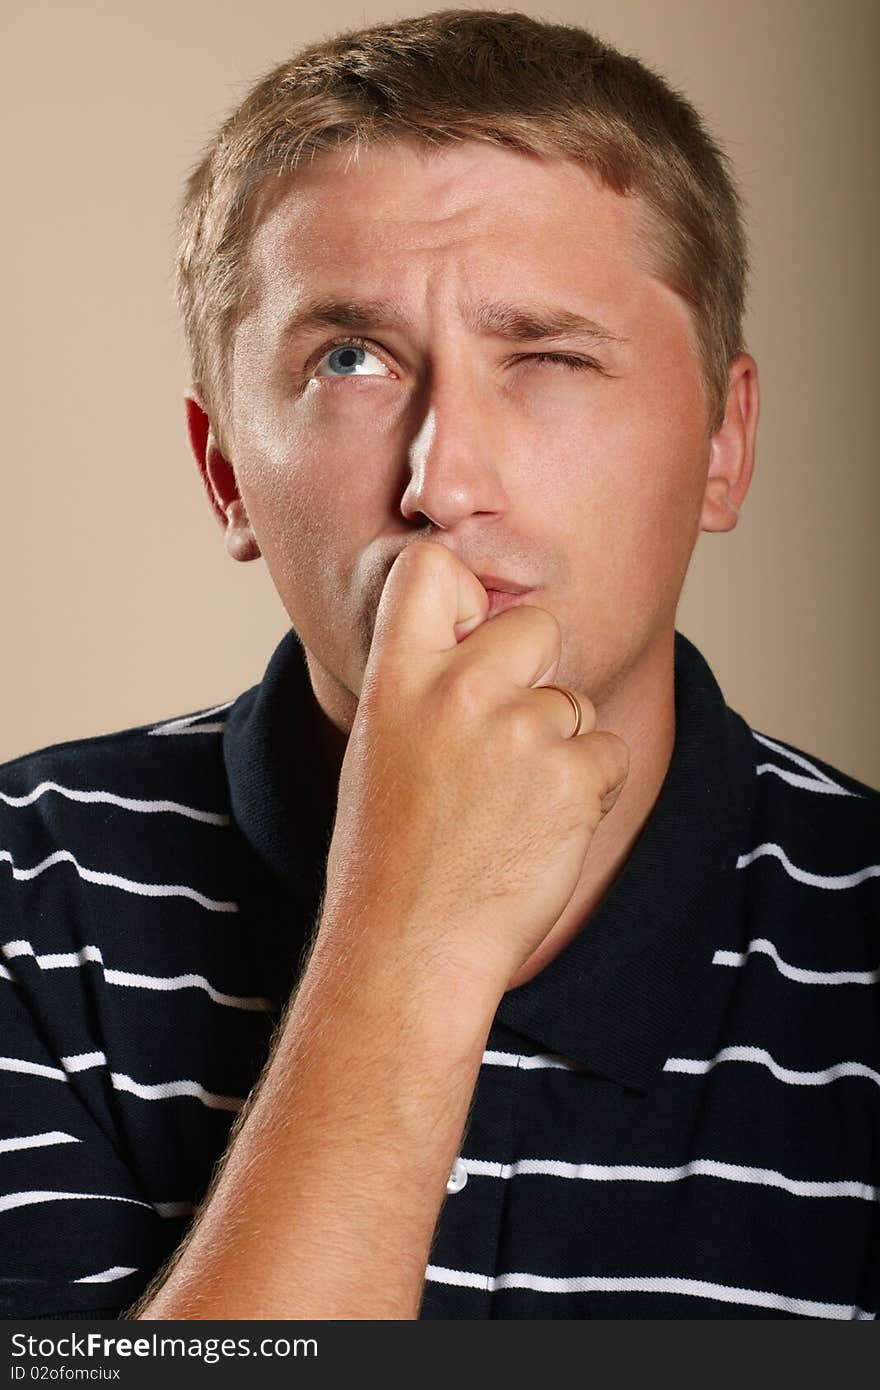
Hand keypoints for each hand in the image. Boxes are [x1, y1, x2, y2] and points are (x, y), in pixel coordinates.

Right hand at [317, 540, 629, 1001]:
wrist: (410, 949)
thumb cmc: (388, 855)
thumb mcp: (378, 745)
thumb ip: (426, 682)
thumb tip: (481, 635)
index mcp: (398, 675)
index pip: (433, 565)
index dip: (466, 590)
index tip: (468, 633)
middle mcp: (461, 688)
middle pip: (538, 625)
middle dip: (535, 673)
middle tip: (500, 743)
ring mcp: (521, 730)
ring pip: (576, 703)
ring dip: (560, 748)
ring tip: (506, 809)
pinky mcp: (573, 776)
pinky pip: (609, 752)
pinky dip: (589, 790)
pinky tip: (539, 829)